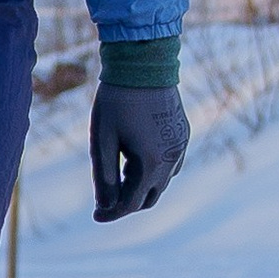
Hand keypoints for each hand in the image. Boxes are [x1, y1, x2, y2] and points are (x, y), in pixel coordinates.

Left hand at [90, 80, 190, 222]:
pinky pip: (171, 164)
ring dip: (141, 185)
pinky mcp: (183, 134)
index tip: (95, 216)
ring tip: (119, 167)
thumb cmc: (116, 100)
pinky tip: (136, 156)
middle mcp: (172, 159)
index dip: (112, 213)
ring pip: (162, 182)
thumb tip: (106, 207)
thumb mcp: (102, 141)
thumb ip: (104, 177)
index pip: (131, 203)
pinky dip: (154, 169)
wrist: (144, 62)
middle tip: (105, 198)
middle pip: (149, 197)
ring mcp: (181, 146)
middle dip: (127, 203)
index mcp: (151, 163)